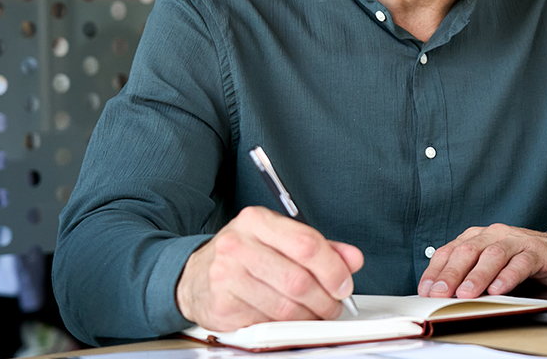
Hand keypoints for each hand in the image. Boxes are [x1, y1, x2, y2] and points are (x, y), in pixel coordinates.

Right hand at [175, 205, 363, 330]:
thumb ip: (320, 248)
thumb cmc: (243, 256)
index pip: (307, 244)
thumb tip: (352, 258)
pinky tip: (287, 319)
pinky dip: (285, 326)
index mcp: (257, 220)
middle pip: (298, 280)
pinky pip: (267, 322)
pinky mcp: (221, 305)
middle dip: (325, 299)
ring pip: (285, 306)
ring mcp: (226, 276)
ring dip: (309, 317)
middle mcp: (238, 244)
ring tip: (314, 314)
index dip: (333, 269)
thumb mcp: (279, 240)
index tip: (344, 283)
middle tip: (333, 306)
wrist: (194, 276)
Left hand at [417, 224, 546, 298]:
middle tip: (440, 294)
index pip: (449, 251)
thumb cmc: (524, 261)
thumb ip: (470, 276)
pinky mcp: (538, 251)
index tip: (425, 290)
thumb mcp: (492, 267)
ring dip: (477, 276)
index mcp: (478, 237)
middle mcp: (495, 234)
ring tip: (466, 294)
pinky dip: (508, 276)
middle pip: (468, 252)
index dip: (435, 271)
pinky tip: (499, 289)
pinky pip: (521, 262)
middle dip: (451, 274)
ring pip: (493, 255)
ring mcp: (516, 241)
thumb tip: (443, 296)